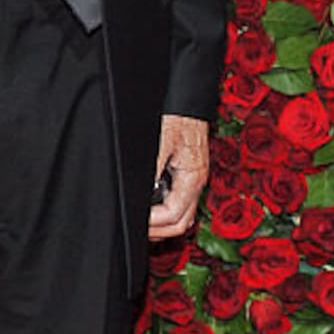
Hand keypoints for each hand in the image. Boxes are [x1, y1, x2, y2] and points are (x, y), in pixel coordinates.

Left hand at [148, 114, 209, 240]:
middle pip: (182, 223)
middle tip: (137, 227)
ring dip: (163, 224)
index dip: (154, 222)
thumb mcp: (161, 141)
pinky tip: (150, 208)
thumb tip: (144, 191)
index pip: (174, 214)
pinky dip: (166, 212)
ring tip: (142, 222)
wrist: (188, 102)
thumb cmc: (179, 117)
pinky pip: (180, 203)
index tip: (137, 219)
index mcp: (193, 177)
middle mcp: (196, 182)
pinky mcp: (188, 175)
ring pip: (183, 216)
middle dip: (158, 230)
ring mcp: (194, 180)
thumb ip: (153, 168)